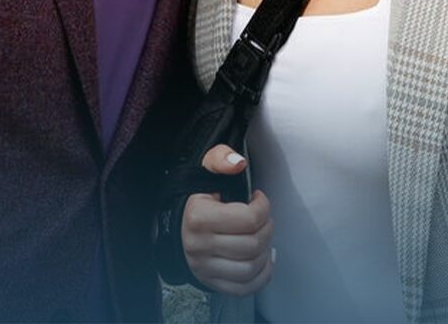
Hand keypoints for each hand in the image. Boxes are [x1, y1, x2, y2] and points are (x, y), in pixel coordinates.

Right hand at [181, 144, 273, 294]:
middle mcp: (199, 246)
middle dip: (267, 228)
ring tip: (261, 236)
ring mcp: (205, 268)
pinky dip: (261, 276)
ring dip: (265, 251)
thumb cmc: (200, 200)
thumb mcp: (206, 171)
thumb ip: (221, 159)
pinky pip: (245, 288)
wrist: (180, 226)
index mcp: (199, 217)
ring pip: (251, 267)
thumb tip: (238, 163)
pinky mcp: (212, 283)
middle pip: (253, 244)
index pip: (249, 218)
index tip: (258, 198)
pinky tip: (262, 259)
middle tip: (262, 218)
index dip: (263, 206)